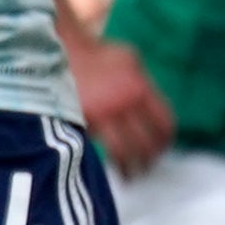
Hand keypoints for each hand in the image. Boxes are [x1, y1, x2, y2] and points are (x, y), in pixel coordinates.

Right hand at [65, 29, 175, 176]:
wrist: (59, 49)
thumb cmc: (95, 53)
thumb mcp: (129, 58)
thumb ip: (144, 82)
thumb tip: (152, 107)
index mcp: (141, 88)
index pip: (164, 123)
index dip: (166, 140)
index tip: (163, 149)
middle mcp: (125, 103)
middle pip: (147, 142)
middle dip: (150, 158)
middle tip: (148, 166)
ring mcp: (104, 113)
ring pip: (125, 151)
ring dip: (131, 167)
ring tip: (131, 175)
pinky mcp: (83, 120)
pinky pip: (100, 146)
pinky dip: (107, 160)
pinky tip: (109, 166)